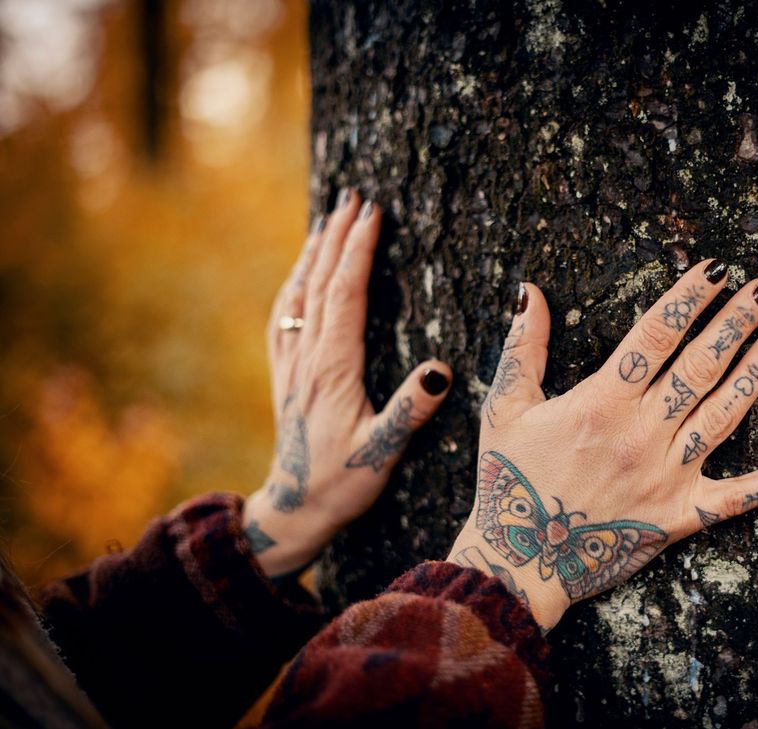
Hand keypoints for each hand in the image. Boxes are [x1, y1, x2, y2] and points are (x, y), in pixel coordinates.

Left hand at [243, 189, 452, 576]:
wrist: (293, 509)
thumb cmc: (342, 483)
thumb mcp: (381, 452)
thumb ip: (410, 410)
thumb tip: (442, 368)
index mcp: (333, 369)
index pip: (345, 294)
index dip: (358, 250)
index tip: (372, 213)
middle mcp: (306, 358)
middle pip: (319, 282)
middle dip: (337, 235)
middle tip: (353, 196)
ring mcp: (291, 365)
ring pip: (299, 294)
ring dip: (314, 252)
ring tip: (329, 218)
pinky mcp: (285, 375)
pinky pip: (284, 316)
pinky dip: (294, 284)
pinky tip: (299, 274)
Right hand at [447, 260, 757, 630]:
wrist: (518, 562)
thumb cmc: (507, 480)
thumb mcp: (505, 407)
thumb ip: (523, 347)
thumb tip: (532, 291)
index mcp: (600, 403)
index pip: (655, 336)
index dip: (688, 299)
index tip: (716, 270)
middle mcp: (640, 435)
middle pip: (698, 367)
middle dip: (735, 323)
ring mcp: (665, 476)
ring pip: (723, 416)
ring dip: (756, 375)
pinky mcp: (679, 516)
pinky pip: (735, 499)